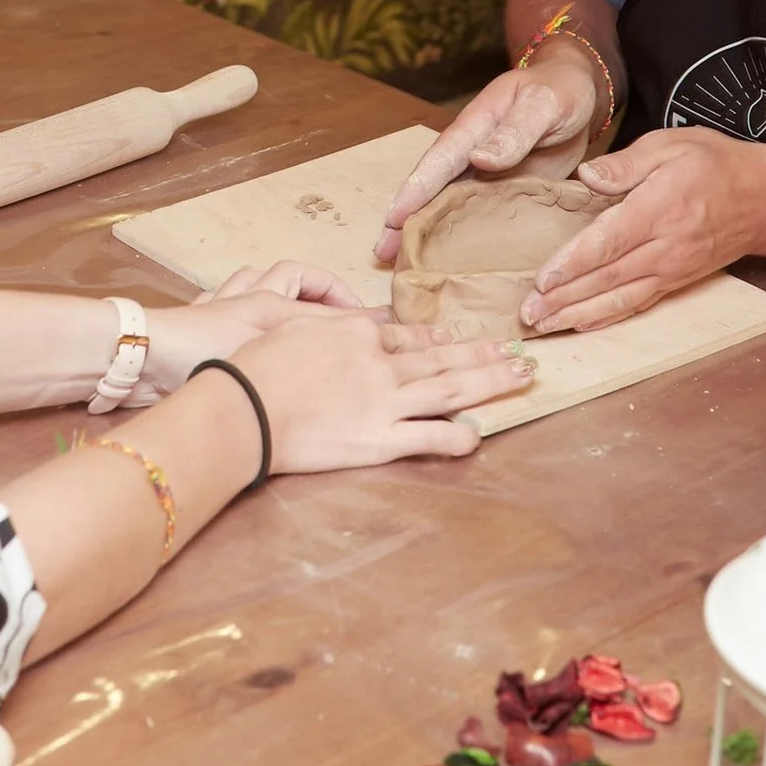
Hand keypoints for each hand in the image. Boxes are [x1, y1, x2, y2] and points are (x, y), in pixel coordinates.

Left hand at [144, 260, 359, 398]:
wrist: (139, 357)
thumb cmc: (201, 348)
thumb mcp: (268, 337)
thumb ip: (317, 330)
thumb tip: (368, 325)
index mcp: (267, 300)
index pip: (319, 290)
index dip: (350, 305)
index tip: (378, 325)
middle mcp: (245, 297)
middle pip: (289, 276)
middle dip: (317, 288)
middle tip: (339, 316)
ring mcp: (218, 308)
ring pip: (254, 283)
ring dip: (279, 291)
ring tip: (300, 313)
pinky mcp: (196, 325)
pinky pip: (225, 302)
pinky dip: (244, 306)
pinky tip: (250, 327)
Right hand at [229, 316, 536, 468]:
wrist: (244, 407)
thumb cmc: (254, 366)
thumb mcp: (291, 327)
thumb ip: (329, 325)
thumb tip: (357, 326)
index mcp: (356, 335)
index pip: (405, 336)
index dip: (437, 336)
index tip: (458, 335)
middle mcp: (380, 365)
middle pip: (441, 358)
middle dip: (482, 353)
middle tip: (516, 349)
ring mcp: (385, 403)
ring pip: (451, 390)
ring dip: (490, 381)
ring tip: (521, 374)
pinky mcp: (381, 440)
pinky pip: (430, 438)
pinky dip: (458, 437)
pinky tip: (479, 435)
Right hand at [374, 47, 600, 263]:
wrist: (579, 92)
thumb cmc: (559, 90)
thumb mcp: (543, 104)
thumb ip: (515, 131)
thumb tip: (479, 158)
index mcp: (474, 129)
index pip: (438, 162)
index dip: (414, 191)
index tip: (392, 218)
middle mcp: (471, 156)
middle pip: (432, 191)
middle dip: (405, 220)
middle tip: (382, 253)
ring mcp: (486, 177)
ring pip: (451, 209)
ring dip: (430, 235)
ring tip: (407, 266)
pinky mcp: (504, 193)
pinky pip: (481, 219)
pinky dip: (465, 240)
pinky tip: (456, 264)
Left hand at [524, 129, 765, 332]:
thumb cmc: (717, 164)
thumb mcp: (673, 144)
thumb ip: (627, 162)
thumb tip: (588, 176)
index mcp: (659, 208)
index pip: (608, 242)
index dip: (573, 263)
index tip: (542, 279)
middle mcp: (664, 247)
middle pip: (606, 277)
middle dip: (563, 298)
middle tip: (527, 314)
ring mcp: (671, 269)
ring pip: (618, 298)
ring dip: (578, 315)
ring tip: (543, 326)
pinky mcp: (676, 280)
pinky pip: (638, 303)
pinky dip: (608, 318)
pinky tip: (581, 326)